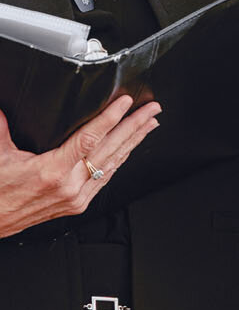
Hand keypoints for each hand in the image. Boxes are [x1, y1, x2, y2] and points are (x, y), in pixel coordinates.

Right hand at [0, 95, 160, 239]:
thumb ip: (2, 128)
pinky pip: (104, 179)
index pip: (89, 139)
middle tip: (151, 110)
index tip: (126, 103)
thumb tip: (4, 109)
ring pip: (112, 165)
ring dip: (133, 143)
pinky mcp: (77, 205)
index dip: (110, 118)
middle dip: (134, 127)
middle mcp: (69, 187)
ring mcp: (76, 198)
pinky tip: (129, 150)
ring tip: (149, 125)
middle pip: (110, 150)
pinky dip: (119, 161)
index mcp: (51, 172)